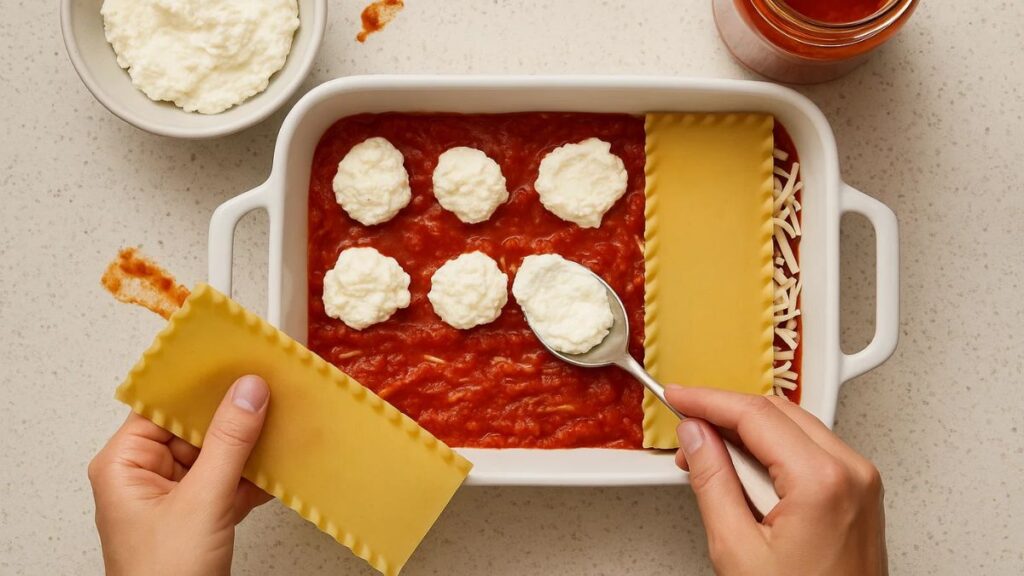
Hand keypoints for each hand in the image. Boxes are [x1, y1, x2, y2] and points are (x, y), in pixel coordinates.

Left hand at [89, 375, 272, 575]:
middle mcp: (143, 476)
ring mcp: (172, 497)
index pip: (163, 406)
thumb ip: (229, 442)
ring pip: (216, 454)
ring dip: (249, 447)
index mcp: (123, 464)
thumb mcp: (203, 501)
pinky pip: (228, 480)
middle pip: (194, 428)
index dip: (199, 384)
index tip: (236, 364)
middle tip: (270, 394)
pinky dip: (253, 477)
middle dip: (234, 417)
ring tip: (281, 429)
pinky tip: (278, 468)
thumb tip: (247, 391)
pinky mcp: (198, 516)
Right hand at [667, 387, 886, 575]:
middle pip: (777, 413)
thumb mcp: (737, 548)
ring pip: (794, 427)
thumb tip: (696, 436)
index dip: (708, 400)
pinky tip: (744, 473)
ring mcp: (860, 482)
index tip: (677, 397)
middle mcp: (851, 472)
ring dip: (748, 435)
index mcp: (822, 481)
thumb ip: (712, 481)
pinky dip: (773, 453)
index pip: (755, 415)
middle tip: (687, 431)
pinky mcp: (859, 494)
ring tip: (709, 460)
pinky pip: (811, 451)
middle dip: (726, 415)